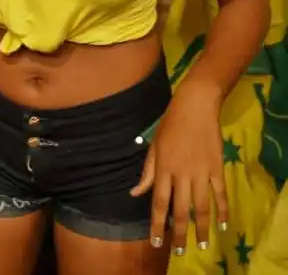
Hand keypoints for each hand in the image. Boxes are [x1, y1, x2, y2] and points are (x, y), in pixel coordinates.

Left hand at [131, 80, 226, 253]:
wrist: (195, 106)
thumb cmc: (170, 124)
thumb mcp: (153, 145)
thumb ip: (147, 171)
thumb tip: (135, 193)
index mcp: (163, 168)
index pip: (158, 202)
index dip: (156, 223)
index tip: (155, 241)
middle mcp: (181, 174)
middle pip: (180, 209)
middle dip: (179, 233)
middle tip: (180, 251)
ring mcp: (201, 172)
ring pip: (201, 207)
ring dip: (201, 228)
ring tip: (201, 244)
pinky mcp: (217, 169)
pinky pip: (221, 194)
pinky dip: (223, 211)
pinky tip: (223, 225)